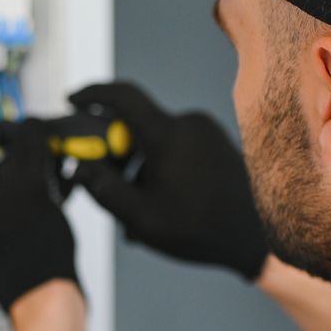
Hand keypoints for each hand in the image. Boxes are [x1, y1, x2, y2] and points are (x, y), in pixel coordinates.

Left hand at [0, 119, 78, 311]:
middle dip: (2, 162)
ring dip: (12, 184)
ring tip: (40, 175)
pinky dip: (15, 207)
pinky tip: (44, 200)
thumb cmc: (34, 252)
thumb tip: (27, 124)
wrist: (46, 302)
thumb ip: (28, 143)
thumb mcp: (33, 182)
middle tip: (22, 152)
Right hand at [67, 81, 268, 281]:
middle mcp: (188, 122)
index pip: (123, 96)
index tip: (71, 100)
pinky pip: (175, 148)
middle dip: (116, 156)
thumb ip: (105, 189)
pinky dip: (160, 170)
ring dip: (140, 171)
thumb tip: (77, 166)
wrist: (260, 236)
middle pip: (135, 127)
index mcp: (168, 134)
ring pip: (155, 143)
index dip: (92, 95)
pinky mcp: (216, 141)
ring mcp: (205, 130)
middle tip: (108, 187)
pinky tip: (163, 205)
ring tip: (140, 213)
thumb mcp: (142, 218)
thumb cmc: (200, 230)